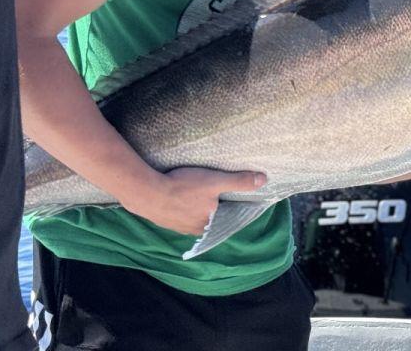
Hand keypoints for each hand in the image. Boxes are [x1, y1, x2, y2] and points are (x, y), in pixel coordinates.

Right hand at [125, 166, 266, 236]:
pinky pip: (179, 213)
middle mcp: (195, 230)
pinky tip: (181, 195)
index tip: (233, 197)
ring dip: (197, 206)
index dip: (230, 207)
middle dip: (213, 206)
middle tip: (215, 191)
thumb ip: (238, 182)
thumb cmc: (183, 187)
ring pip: (194, 216)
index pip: (226, 218)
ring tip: (198, 192)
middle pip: (210, 217)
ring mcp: (178, 227)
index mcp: (209, 225)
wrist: (147, 192)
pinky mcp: (165, 219)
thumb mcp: (215, 181)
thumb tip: (263, 180)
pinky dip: (183, 206)